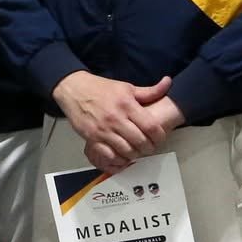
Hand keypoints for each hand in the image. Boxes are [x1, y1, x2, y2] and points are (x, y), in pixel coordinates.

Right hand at [53, 70, 174, 173]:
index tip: (160, 138)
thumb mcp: (126, 87)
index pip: (150, 126)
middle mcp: (116, 118)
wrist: (73, 90)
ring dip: (134, 154)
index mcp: (127, 105)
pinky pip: (109, 154)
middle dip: (148, 148)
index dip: (159, 136)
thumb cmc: (101, 88)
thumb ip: (149, 91)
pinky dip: (118, 158)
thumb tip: (168, 82)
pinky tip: (121, 155)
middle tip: (149, 147)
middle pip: (140, 141)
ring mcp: (103, 130)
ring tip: (137, 151)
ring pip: (126, 150)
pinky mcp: (92, 138)